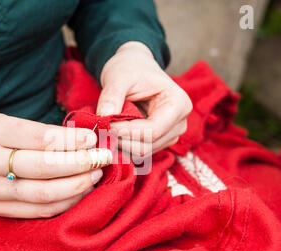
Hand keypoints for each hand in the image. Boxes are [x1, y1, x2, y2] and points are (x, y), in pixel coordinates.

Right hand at [0, 112, 108, 218]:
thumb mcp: (4, 123)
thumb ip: (39, 131)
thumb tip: (83, 140)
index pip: (41, 139)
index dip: (72, 140)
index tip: (93, 138)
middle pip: (45, 168)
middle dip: (82, 163)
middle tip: (104, 157)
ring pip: (45, 194)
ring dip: (78, 185)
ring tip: (96, 174)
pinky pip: (39, 210)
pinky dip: (65, 202)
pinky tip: (81, 191)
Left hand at [97, 42, 191, 158]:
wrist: (134, 69)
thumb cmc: (131, 69)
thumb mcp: (119, 76)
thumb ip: (112, 95)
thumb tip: (103, 117)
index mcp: (178, 104)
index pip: (152, 130)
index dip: (126, 132)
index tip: (104, 125)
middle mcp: (180, 123)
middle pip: (148, 145)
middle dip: (122, 139)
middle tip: (100, 128)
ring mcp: (171, 135)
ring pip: (142, 152)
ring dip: (121, 144)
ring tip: (105, 128)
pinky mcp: (159, 142)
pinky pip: (139, 152)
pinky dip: (123, 146)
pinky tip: (112, 133)